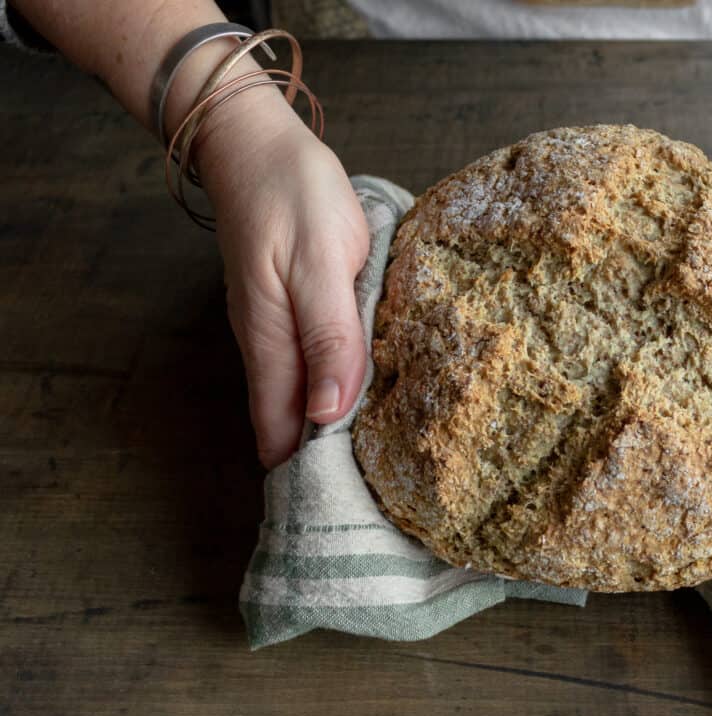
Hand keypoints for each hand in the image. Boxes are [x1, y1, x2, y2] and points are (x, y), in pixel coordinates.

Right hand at [196, 100, 368, 467]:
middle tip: (381, 498)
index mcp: (273, 345)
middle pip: (291, 425)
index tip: (353, 506)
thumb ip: (328, 338)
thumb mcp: (321, 263)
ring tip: (384, 464)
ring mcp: (278, 331)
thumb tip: (329, 413)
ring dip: (335, 430)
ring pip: (303, 399)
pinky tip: (371, 401)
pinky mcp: (294, 314)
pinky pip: (313, 368)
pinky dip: (337, 391)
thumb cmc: (292, 196)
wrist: (258, 144)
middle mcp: (270, 348)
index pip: (283, 433)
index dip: (311, 474)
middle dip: (327, 464)